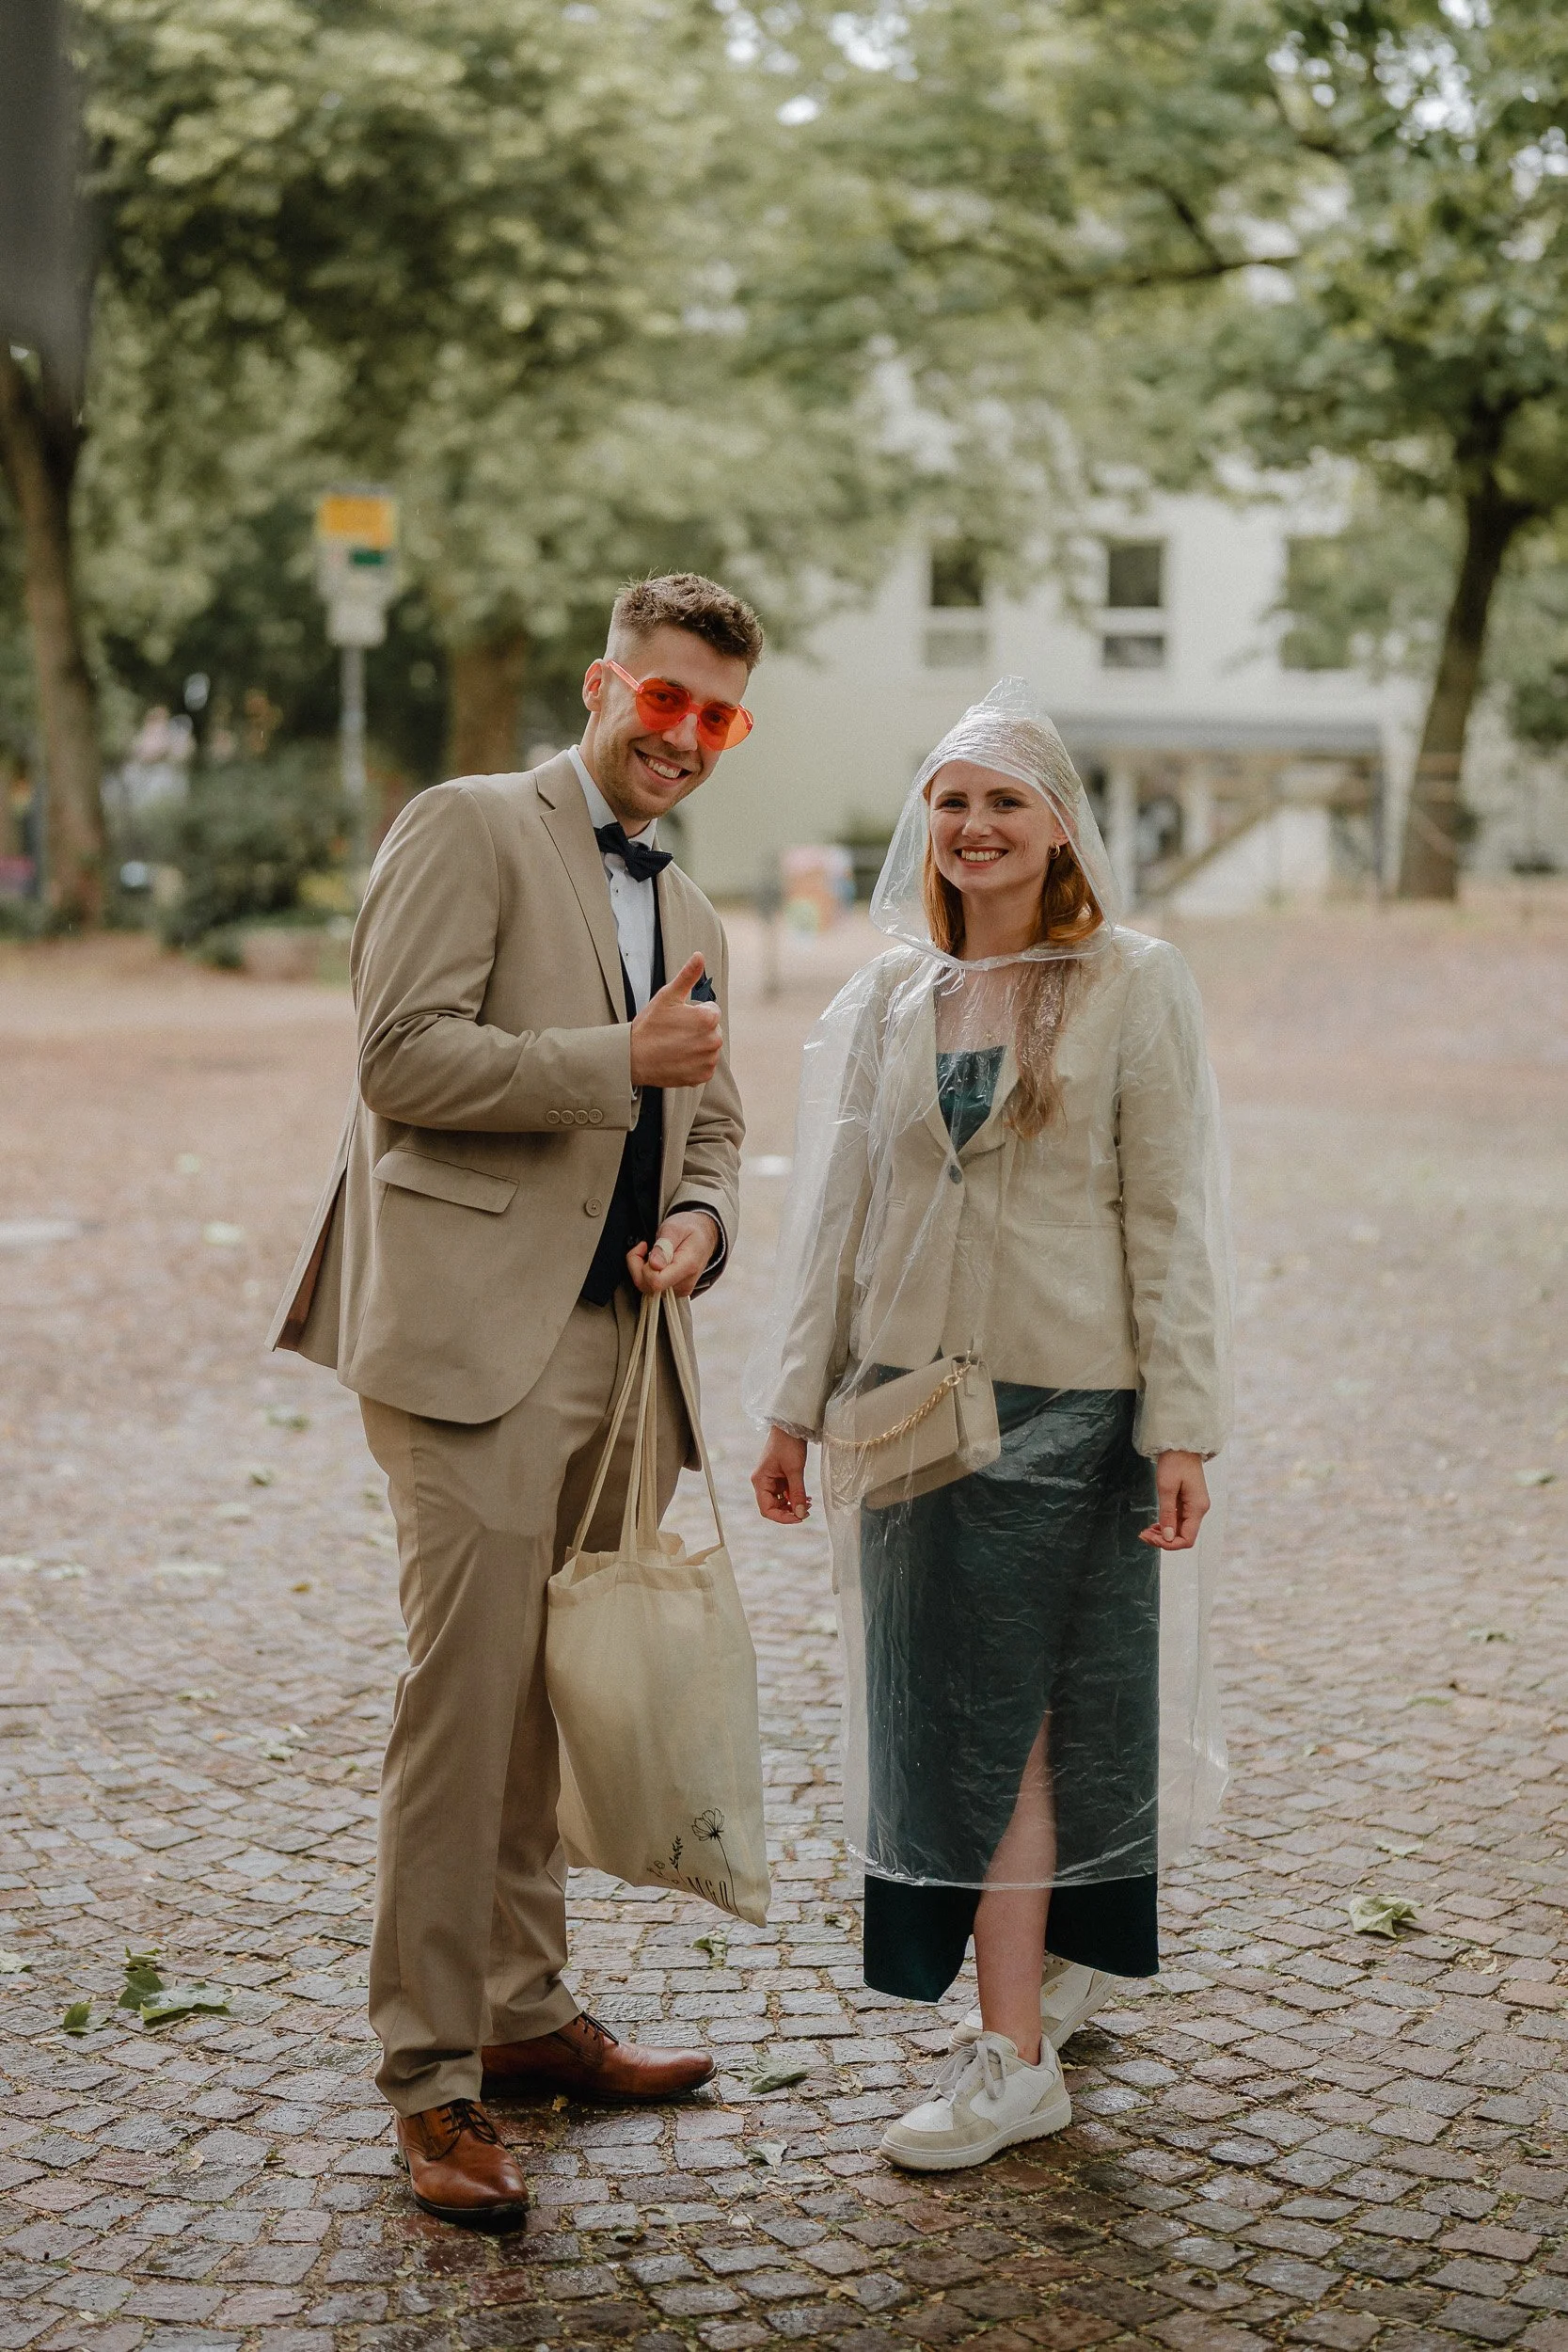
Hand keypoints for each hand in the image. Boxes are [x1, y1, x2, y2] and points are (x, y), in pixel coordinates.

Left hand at [627, 1209, 718, 1297]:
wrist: (704, 1236)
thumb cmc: (690, 1229)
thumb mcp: (674, 1228)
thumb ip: (664, 1246)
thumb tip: (654, 1265)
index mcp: (687, 1267)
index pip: (656, 1281)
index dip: (643, 1266)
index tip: (645, 1247)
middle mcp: (684, 1284)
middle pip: (648, 1286)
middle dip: (638, 1266)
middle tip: (645, 1247)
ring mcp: (679, 1290)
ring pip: (647, 1288)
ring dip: (641, 1269)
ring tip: (651, 1253)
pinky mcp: (674, 1292)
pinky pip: (651, 1288)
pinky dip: (646, 1275)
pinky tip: (653, 1262)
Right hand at [630, 953, 721, 1088]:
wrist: (632, 1058)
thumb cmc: (649, 1025)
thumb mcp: (667, 996)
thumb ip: (687, 975)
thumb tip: (700, 955)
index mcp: (708, 1019)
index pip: (711, 1011)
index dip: (693, 1012)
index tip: (677, 1019)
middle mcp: (713, 1041)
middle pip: (712, 1030)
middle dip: (697, 1029)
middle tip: (673, 1033)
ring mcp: (708, 1060)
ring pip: (708, 1048)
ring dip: (696, 1046)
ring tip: (674, 1046)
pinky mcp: (702, 1076)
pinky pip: (704, 1066)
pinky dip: (693, 1063)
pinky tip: (677, 1059)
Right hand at [752, 1427, 810, 1524]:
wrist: (791, 1426)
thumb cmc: (788, 1443)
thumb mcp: (795, 1470)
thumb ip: (797, 1493)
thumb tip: (800, 1513)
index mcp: (760, 1481)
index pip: (767, 1509)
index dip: (782, 1517)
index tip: (798, 1518)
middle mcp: (763, 1482)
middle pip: (773, 1507)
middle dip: (789, 1512)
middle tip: (806, 1512)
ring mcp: (771, 1479)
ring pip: (780, 1501)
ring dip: (793, 1505)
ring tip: (808, 1504)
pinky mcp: (780, 1476)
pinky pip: (786, 1493)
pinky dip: (795, 1497)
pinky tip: (806, 1498)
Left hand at [1138, 1450, 1209, 1550]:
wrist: (1181, 1445)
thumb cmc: (1174, 1462)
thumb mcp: (1166, 1488)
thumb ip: (1167, 1514)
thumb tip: (1167, 1538)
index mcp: (1197, 1508)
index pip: (1187, 1539)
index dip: (1169, 1544)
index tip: (1151, 1539)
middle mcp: (1199, 1510)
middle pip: (1183, 1536)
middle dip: (1163, 1540)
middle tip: (1143, 1535)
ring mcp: (1194, 1506)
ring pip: (1179, 1530)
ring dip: (1163, 1534)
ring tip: (1145, 1532)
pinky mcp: (1188, 1502)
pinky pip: (1178, 1520)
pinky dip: (1166, 1525)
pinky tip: (1154, 1525)